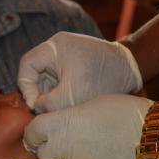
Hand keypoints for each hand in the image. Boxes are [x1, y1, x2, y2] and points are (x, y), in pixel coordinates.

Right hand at [18, 32, 142, 112]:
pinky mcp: (73, 64)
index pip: (27, 65)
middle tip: (44, 110)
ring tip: (57, 109)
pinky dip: (58, 93)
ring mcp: (65, 55)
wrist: (132, 69)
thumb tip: (36, 108)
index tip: (34, 105)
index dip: (26, 87)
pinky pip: (58, 79)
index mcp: (53, 47)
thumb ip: (48, 104)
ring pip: (46, 78)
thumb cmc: (103, 78)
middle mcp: (57, 48)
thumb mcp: (72, 95)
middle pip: (35, 72)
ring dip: (49, 94)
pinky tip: (65, 104)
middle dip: (38, 93)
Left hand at [23, 94, 152, 158]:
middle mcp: (63, 146)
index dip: (34, 131)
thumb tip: (62, 122)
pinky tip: (92, 157)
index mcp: (61, 124)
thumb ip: (69, 115)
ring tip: (77, 149)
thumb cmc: (123, 111)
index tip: (39, 130)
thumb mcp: (91, 104)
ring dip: (62, 157)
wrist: (151, 134)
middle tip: (57, 141)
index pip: (32, 131)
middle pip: (41, 152)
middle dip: (45, 147)